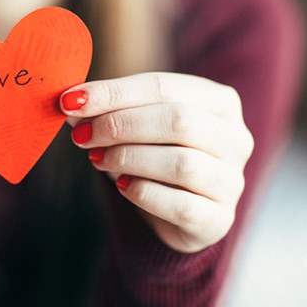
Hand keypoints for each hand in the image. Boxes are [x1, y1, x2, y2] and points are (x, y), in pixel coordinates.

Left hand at [59, 72, 253, 252]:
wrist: (175, 212)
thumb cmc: (154, 155)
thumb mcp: (132, 125)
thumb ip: (107, 111)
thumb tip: (71, 103)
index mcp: (218, 101)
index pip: (163, 87)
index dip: (113, 93)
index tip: (71, 101)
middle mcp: (235, 138)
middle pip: (178, 121)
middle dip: (120, 125)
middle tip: (82, 135)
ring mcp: (232, 181)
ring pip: (182, 163)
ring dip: (129, 158)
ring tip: (97, 160)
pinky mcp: (219, 220)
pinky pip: (182, 206)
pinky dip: (145, 193)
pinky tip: (122, 186)